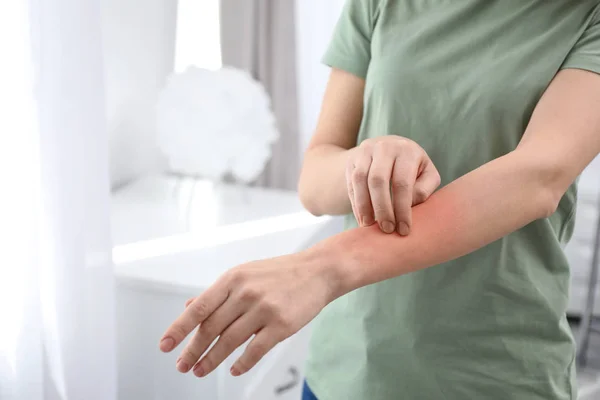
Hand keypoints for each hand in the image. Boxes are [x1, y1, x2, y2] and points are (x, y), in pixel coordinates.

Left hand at [159, 252, 334, 377]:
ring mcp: (264, 309)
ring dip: (212, 360)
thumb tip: (189, 306)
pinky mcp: (282, 325)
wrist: (318, 271)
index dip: (179, 329)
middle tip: (182, 365)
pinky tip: (233, 370)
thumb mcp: (245, 274)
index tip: (166, 346)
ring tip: (200, 370)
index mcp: (232, 279)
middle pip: (211, 328)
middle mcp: (245, 293)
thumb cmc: (280, 273)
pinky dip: (241, 364)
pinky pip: (255, 350)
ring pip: (229, 342)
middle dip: (193, 350)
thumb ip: (218, 292)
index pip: (198, 308)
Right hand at [346, 136, 439, 234]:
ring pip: (360, 180)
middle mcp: (384, 147)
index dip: (402, 209)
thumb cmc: (413, 168)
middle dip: (382, 209)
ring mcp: (365, 151)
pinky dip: (356, 204)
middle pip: (378, 180)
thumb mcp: (426, 174)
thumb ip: (424, 190)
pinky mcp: (352, 160)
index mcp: (407, 150)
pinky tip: (363, 218)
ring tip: (369, 226)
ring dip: (364, 207)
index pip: (402, 182)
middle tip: (387, 229)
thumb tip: (409, 205)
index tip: (404, 229)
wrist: (390, 148)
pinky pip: (351, 183)